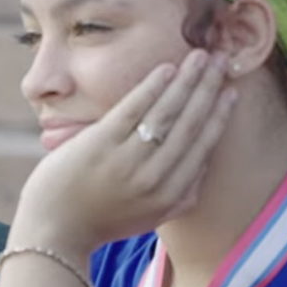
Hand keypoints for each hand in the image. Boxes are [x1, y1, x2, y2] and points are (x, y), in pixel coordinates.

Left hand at [10, 50, 237, 254]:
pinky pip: (134, 108)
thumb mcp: (150, 216)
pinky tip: (167, 69)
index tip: (231, 92)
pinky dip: (153, 86)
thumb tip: (204, 164)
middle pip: (190, 124)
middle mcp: (155, 178)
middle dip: (209, 89)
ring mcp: (128, 160)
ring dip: (187, 80)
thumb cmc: (101, 220)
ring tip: (200, 56)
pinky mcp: (101, 143)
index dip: (219, 116)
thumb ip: (181, 196)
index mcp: (171, 196)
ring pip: (167, 112)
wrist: (56, 230)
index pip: (203, 147)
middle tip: (222, 61)